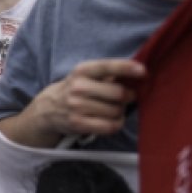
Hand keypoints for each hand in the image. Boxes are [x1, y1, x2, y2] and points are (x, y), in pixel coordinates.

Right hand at [13, 58, 143, 145]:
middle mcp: (78, 87)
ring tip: (114, 110)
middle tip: (126, 97)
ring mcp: (77, 106)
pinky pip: (110, 126)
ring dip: (121, 112)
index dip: (126, 68)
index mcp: (82, 70)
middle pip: (118, 93)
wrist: (48, 109)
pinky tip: (112, 120)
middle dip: (128, 96)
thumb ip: (108, 74)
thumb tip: (138, 74)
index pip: (106, 66)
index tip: (143, 71)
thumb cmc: (75, 89)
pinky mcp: (79, 123)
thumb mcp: (85, 75)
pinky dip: (117, 124)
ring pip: (116, 111)